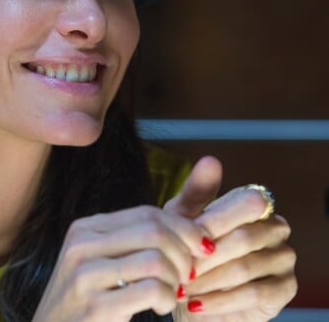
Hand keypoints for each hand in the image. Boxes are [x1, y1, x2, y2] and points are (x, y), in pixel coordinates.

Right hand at [32, 204, 214, 320]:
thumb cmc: (89, 302)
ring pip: (155, 259)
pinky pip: (150, 290)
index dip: (183, 227)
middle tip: (188, 274)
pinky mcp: (94, 307)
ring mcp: (84, 275)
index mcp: (85, 228)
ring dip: (175, 278)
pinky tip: (160, 306)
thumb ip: (136, 241)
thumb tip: (192, 227)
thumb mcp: (103, 262)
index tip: (202, 246)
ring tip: (171, 292)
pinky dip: (166, 298)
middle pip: (153, 231)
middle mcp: (81, 244)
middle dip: (184, 252)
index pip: (146, 213)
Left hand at [166, 157, 297, 320]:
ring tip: (182, 288)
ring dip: (209, 280)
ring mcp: (283, 257)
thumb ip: (197, 190)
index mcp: (252, 204)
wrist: (193, 295)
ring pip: (245, 267)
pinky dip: (221, 300)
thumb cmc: (188, 249)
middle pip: (243, 238)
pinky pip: (254, 294)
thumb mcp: (183, 217)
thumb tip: (212, 160)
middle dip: (206, 256)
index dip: (213, 222)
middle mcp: (274, 226)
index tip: (185, 237)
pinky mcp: (285, 288)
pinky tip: (197, 305)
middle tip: (179, 268)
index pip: (245, 204)